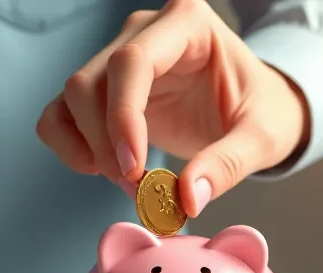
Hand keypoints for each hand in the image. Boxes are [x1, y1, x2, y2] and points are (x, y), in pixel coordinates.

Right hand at [35, 0, 309, 216]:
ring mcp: (115, 55)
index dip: (122, 116)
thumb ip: (228, 164)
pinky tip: (97, 168)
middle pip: (91, 80)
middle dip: (105, 142)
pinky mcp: (101, 88)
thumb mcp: (262, 137)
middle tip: (136, 189)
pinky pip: (60, 113)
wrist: (254, 107)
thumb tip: (187, 198)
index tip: (132, 169)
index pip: (131, 61)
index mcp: (187, 23)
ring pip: (71, 97)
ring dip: (88, 148)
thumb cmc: (262, 110)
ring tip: (127, 184)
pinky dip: (68, 145)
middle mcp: (144, 31)